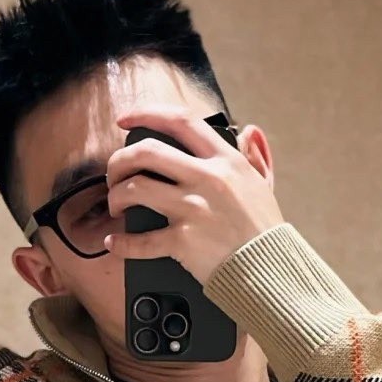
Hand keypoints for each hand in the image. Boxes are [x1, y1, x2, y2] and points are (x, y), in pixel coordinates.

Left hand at [101, 104, 285, 282]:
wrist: (268, 268)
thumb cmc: (263, 228)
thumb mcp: (264, 184)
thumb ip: (254, 155)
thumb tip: (248, 131)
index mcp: (225, 160)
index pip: (181, 122)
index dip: (147, 114)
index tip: (125, 120)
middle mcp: (206, 179)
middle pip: (146, 151)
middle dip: (119, 159)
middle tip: (114, 173)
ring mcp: (193, 209)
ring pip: (135, 188)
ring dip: (116, 196)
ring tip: (116, 205)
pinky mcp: (183, 241)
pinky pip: (140, 241)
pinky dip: (121, 243)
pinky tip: (113, 242)